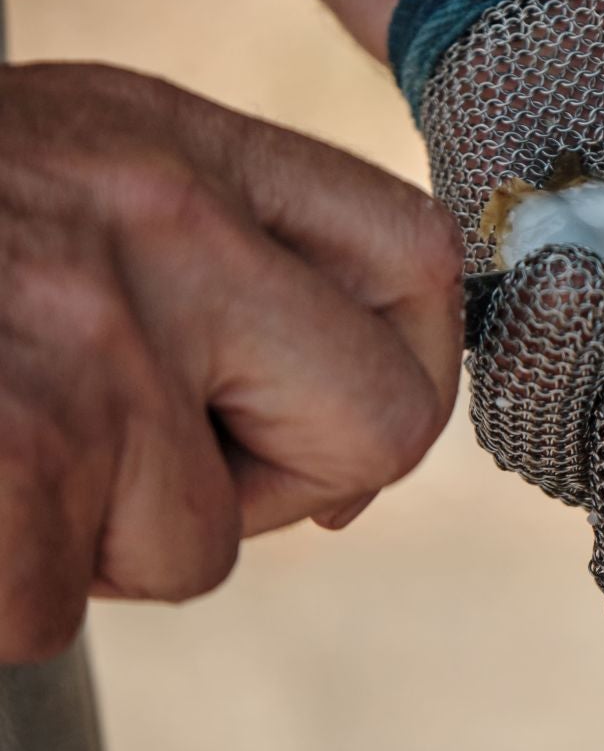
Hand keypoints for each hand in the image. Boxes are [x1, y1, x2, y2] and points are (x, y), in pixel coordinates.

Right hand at [0, 64, 462, 661]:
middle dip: (276, 487)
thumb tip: (354, 467)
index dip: (406, 371)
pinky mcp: (1, 456)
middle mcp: (155, 224)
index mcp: (178, 142)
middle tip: (142, 462)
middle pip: (374, 426)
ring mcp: (76, 343)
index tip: (328, 427)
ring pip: (195, 547)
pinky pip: (47, 607)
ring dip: (89, 538)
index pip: (416, 260)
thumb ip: (224, 257)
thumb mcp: (72, 168)